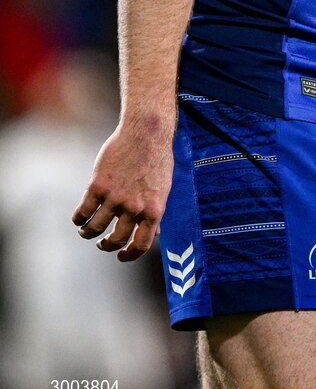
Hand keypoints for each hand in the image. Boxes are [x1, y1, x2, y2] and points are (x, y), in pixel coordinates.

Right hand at [72, 121, 173, 261]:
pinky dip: (78, 218)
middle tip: (102, 243)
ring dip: (88, 233)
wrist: (146, 132)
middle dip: (106, 246)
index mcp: (154, 210)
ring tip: (87, 230)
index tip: (121, 256)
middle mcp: (135, 208)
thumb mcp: (163, 188)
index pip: (141, 245)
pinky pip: (83, 212)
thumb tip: (155, 232)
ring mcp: (115, 197)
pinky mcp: (98, 186)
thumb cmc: (157, 159)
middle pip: (115, 240)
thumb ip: (155, 210)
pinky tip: (80, 217)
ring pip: (95, 228)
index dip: (129, 255)